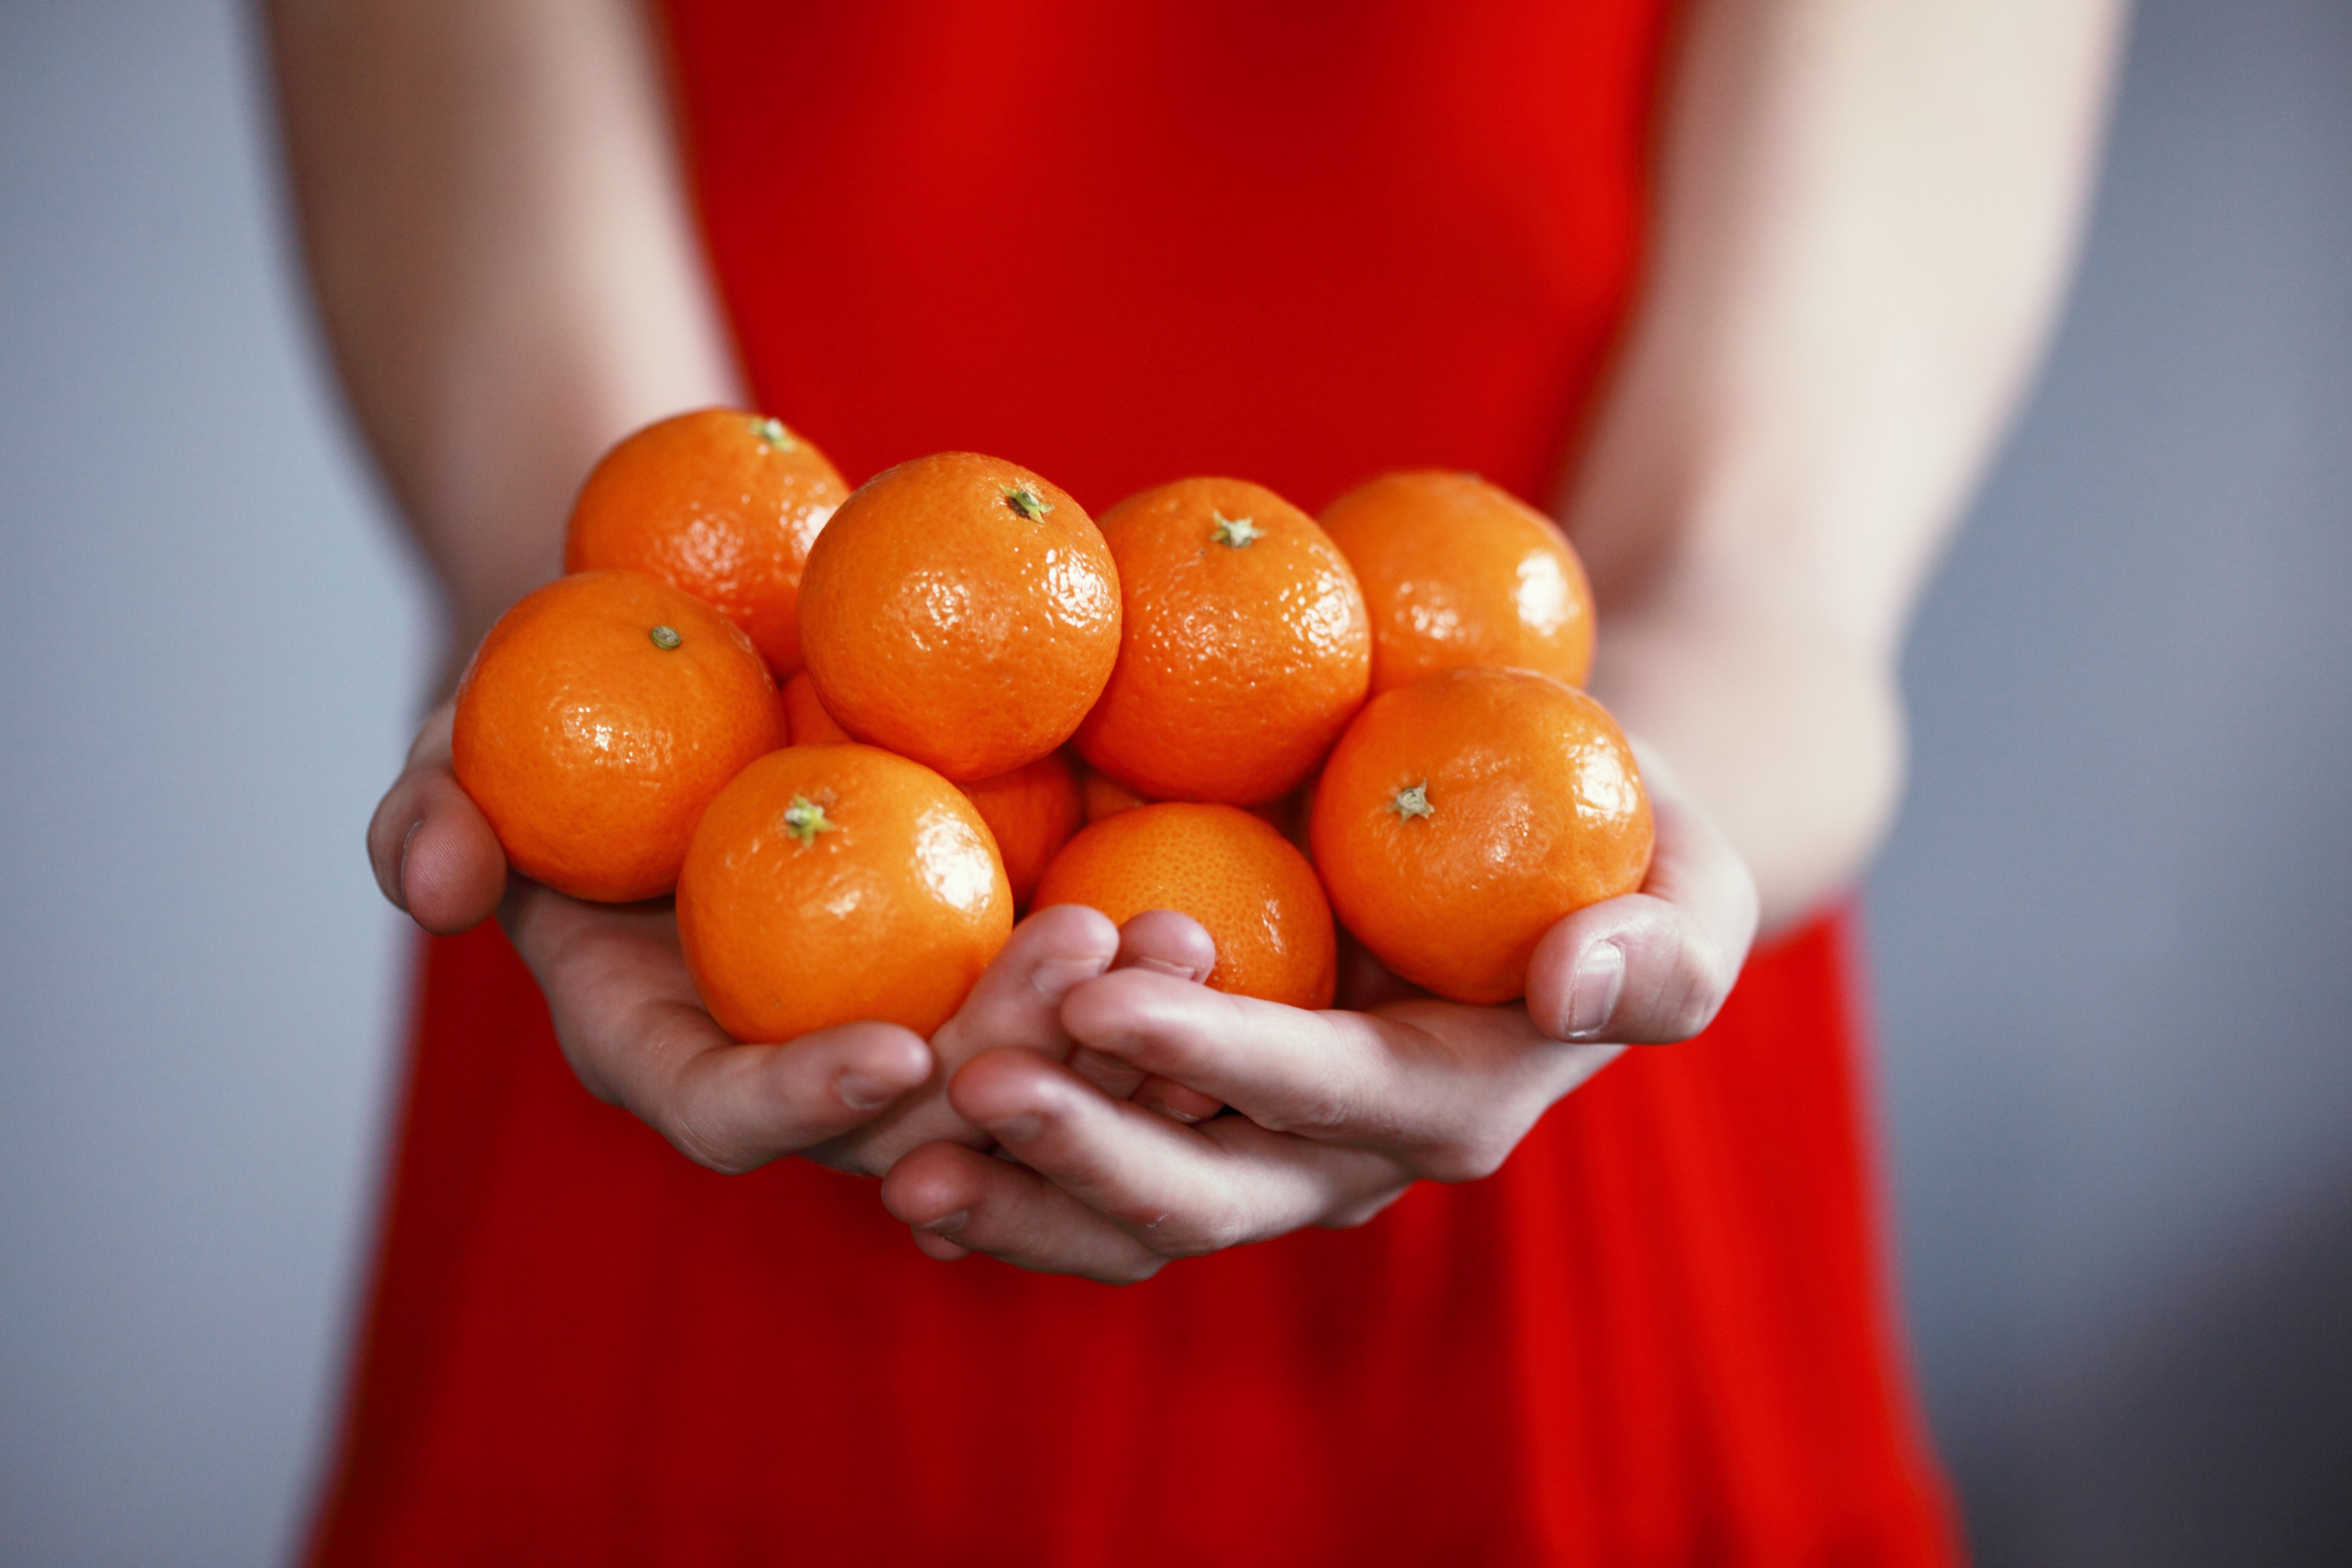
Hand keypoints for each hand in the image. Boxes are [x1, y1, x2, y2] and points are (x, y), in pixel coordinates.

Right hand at [366, 703, 1206, 1173]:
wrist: (679, 660)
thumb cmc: (556, 707)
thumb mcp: (469, 739)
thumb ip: (436, 811)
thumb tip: (424, 882)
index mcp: (672, 1046)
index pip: (732, 1116)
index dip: (803, 1102)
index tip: (894, 1047)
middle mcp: (796, 1058)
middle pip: (910, 1117)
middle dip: (1004, 1061)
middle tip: (1091, 961)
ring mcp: (902, 1013)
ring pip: (1015, 1076)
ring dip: (1106, 1032)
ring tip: (1189, 939)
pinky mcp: (979, 959)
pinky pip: (1070, 998)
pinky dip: (1135, 975)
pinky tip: (1210, 909)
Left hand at [877, 745, 1758, 1282]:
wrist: (1542, 849)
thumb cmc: (1619, 844)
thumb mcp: (1691, 883)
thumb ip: (1661, 946)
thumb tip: (1574, 984)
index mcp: (1449, 1101)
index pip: (1328, 1090)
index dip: (1223, 1055)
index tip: (1109, 990)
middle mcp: (1345, 1158)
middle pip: (1209, 1187)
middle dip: (1089, 1149)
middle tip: (971, 1082)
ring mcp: (1261, 1149)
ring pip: (1132, 1212)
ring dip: (1019, 1192)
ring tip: (898, 1156)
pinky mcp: (1195, 1116)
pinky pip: (1094, 1174)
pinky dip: (1005, 1176)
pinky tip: (897, 1156)